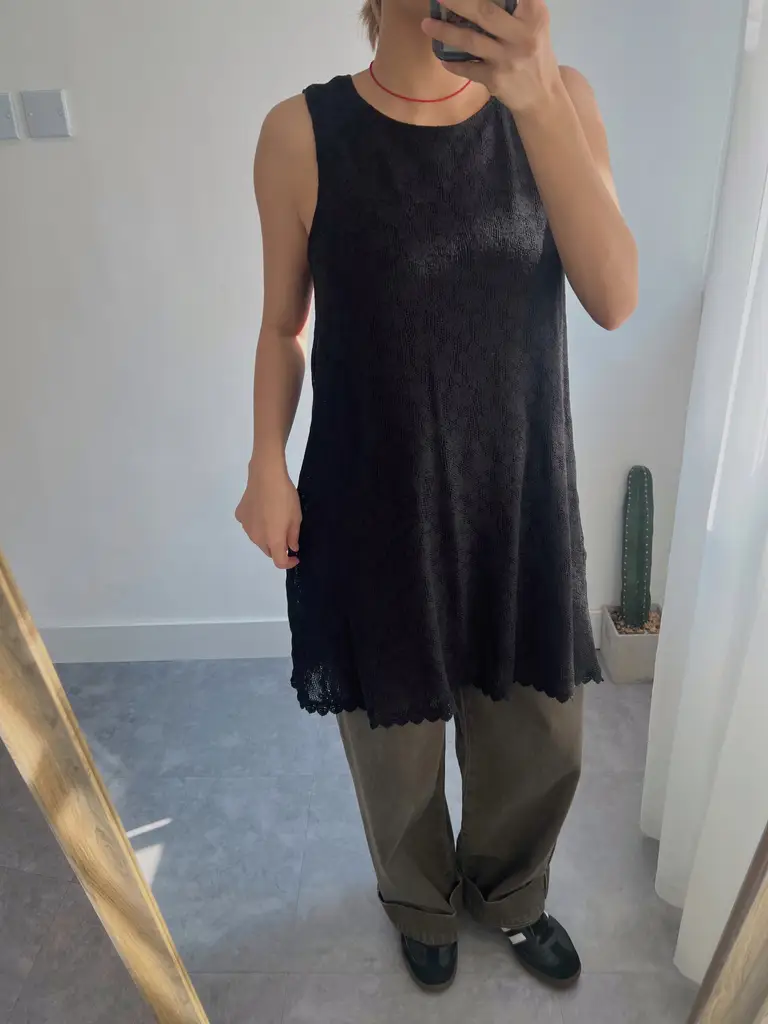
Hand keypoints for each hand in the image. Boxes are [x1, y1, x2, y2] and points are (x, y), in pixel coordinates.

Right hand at [235, 462, 301, 569]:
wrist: (266, 475)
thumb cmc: (285, 496)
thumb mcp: (296, 517)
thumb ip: (293, 536)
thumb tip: (291, 548)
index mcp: (273, 540)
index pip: (279, 562)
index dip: (288, 563)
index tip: (295, 556)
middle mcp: (257, 538)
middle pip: (267, 551)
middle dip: (277, 548)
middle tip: (286, 535)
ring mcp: (246, 527)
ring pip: (258, 538)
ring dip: (266, 536)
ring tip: (274, 519)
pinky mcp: (240, 515)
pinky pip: (250, 525)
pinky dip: (256, 523)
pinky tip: (262, 509)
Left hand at [421, 0, 561, 115]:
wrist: (543, 96)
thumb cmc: (534, 52)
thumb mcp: (534, 24)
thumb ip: (514, 8)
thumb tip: (473, 3)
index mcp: (534, 14)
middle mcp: (522, 35)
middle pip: (485, 13)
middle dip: (458, 2)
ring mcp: (507, 59)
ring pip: (471, 41)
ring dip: (445, 32)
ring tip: (426, 24)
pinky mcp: (496, 79)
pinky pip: (468, 68)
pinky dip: (453, 63)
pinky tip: (443, 57)